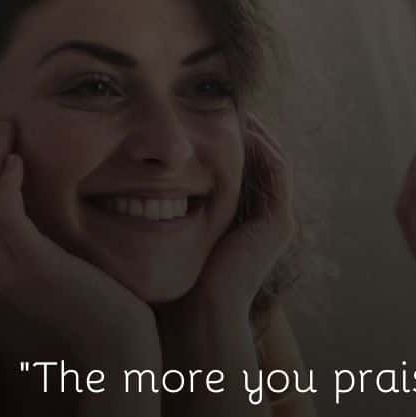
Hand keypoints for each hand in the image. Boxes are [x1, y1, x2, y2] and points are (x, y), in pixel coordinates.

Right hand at [0, 118, 157, 354]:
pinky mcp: (34, 267)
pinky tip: (15, 160)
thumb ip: (41, 240)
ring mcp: (9, 271)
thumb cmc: (100, 303)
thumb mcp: (60, 266)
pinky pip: (4, 219)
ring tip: (4, 128)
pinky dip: (4, 184)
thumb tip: (41, 203)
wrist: (117, 343)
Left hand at [186, 116, 295, 318]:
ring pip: (274, 160)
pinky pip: (278, 170)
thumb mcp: (174, 234)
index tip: (206, 115)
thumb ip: (169, 211)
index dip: (229, 139)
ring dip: (256, 131)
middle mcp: (267, 219)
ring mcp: (277, 221)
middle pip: (262, 160)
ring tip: (234, 106)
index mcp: (246, 221)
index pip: (244, 168)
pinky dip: (262, 146)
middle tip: (224, 102)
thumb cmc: (180, 282)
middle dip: (246, 130)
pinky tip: (242, 127)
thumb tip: (135, 183)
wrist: (200, 315)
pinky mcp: (280, 222)